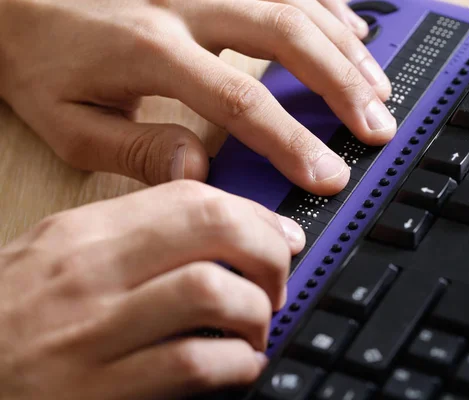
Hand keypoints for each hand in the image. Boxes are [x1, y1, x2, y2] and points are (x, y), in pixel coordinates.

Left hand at [0, 0, 394, 196]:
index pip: (240, 99)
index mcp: (151, 50)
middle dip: (340, 86)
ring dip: (344, 48)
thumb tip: (198, 168)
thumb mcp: (68, 121)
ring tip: (378, 89)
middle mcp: (185, 5)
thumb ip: (134, 148)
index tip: (327, 174)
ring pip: (294, 3)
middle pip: (285, 37)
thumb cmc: (40, 59)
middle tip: (376, 127)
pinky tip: (353, 32)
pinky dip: (327, 7)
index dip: (291, 141)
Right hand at [0, 179, 304, 398]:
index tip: (280, 237)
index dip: (254, 215)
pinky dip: (237, 364)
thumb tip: (215, 236)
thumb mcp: (58, 257)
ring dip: (257, 312)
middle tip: (277, 282)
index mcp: (84, 233)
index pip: (191, 196)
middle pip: (214, 229)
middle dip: (269, 253)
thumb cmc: (10, 318)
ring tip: (256, 328)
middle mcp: (92, 272)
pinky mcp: (99, 390)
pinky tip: (238, 367)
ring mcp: (95, 332)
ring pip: (213, 291)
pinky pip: (194, 365)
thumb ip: (133, 239)